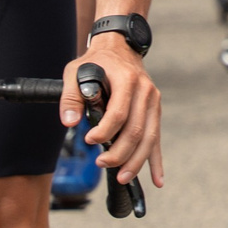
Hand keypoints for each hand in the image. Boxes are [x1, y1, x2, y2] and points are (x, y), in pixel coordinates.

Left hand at [64, 32, 162, 187]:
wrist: (119, 48)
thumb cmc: (97, 62)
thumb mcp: (75, 71)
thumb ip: (70, 96)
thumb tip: (70, 122)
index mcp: (127, 80)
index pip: (118, 114)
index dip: (104, 132)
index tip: (89, 140)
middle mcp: (145, 92)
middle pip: (136, 131)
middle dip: (119, 153)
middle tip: (101, 163)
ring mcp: (153, 102)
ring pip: (149, 138)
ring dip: (136, 161)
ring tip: (122, 177)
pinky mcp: (155, 111)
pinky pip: (157, 139)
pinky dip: (156, 160)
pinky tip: (157, 179)